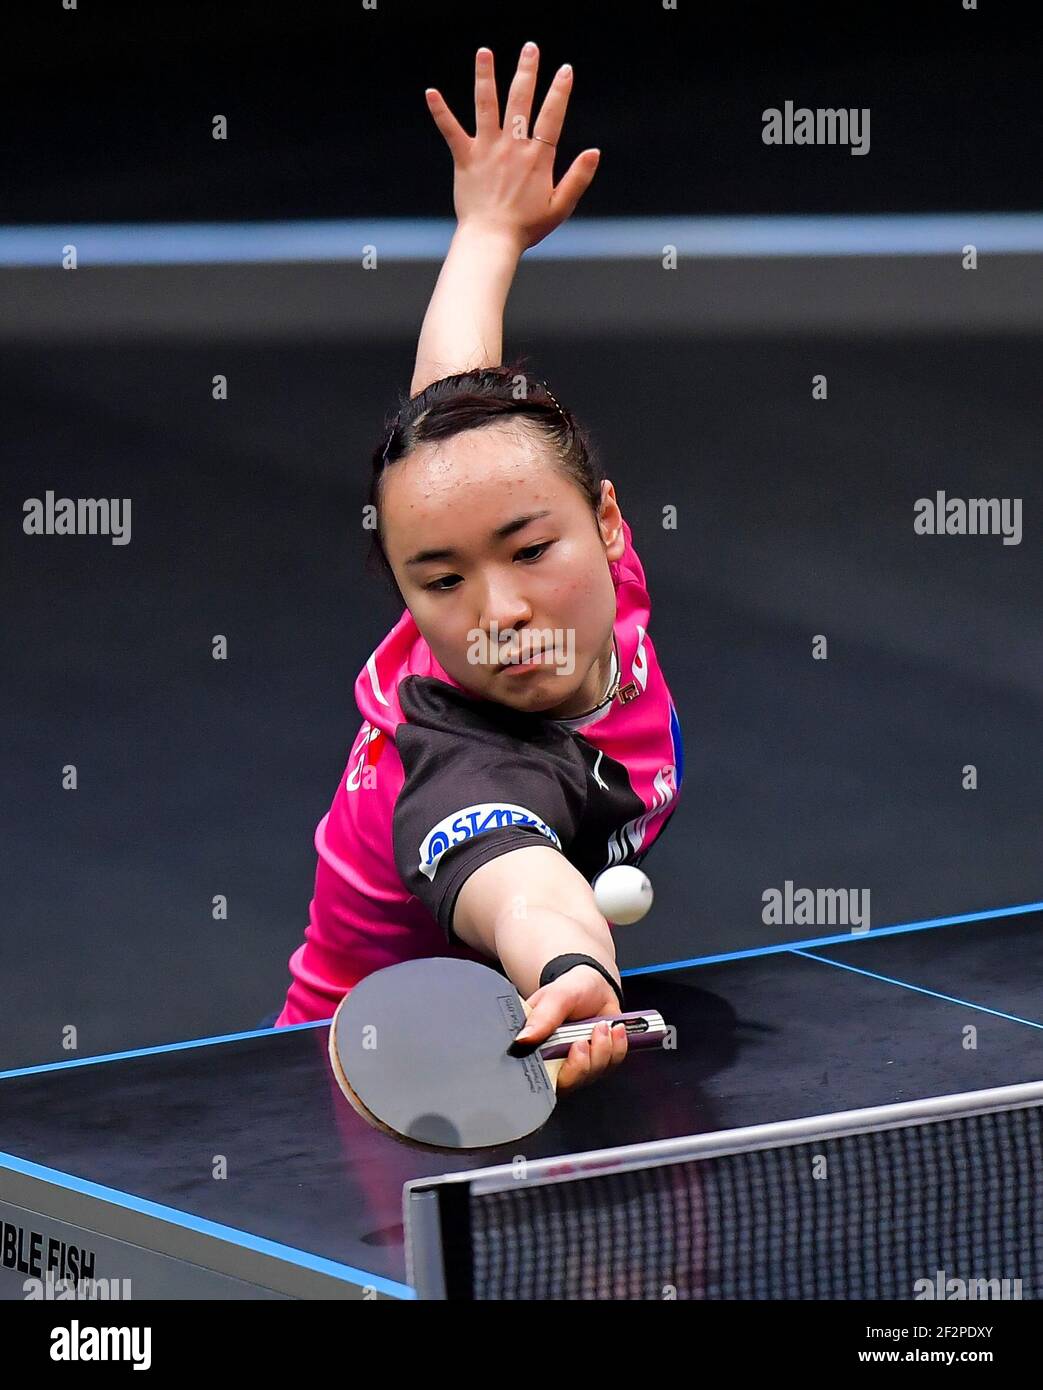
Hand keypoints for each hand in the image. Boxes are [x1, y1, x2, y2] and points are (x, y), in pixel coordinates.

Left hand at [425, 43, 600, 251]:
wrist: (492, 241)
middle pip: (521, 100)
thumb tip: (595, 152)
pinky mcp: (465, 158)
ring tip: (484, 52)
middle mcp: (513, 147)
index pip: (551, 116)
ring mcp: (487, 150)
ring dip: (485, 76)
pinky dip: (440, 112)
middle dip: (527, 71)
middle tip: (530, 48)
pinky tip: (430, 92)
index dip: (560, 91)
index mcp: (537, 157)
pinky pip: (451, 130)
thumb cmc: (527, 228)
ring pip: (486, 105)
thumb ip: (578, 178)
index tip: (565, 70)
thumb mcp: (560, 206)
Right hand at [515, 965, 627, 1093]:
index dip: (552, 1074)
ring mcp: (576, 1063)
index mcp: (534, 1046)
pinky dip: (616, 1049)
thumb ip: (541, 1018)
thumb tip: (523, 1040)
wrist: (596, 986)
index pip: (535, 1076)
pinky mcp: (597, 1063)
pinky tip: (614, 1030)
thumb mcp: (555, 996)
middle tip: (583, 1040)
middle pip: (565, 1084)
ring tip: (601, 1026)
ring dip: (601, 1052)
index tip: (570, 1050)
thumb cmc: (570, 989)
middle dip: (581, 1065)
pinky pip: (610, 1067)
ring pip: (589, 1076)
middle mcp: (552, 1060)